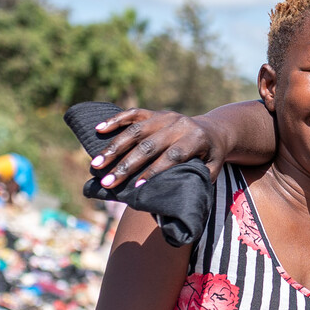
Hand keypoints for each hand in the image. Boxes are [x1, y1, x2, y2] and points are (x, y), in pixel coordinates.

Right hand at [90, 109, 221, 190]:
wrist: (213, 130)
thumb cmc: (210, 156)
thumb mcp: (212, 169)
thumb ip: (198, 179)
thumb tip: (175, 196)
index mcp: (196, 138)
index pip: (173, 155)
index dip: (155, 171)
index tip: (137, 186)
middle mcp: (179, 124)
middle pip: (149, 145)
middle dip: (127, 164)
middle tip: (108, 181)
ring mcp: (165, 116)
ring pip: (137, 130)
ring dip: (115, 147)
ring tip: (96, 163)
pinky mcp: (155, 112)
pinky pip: (133, 113)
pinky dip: (115, 120)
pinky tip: (99, 129)